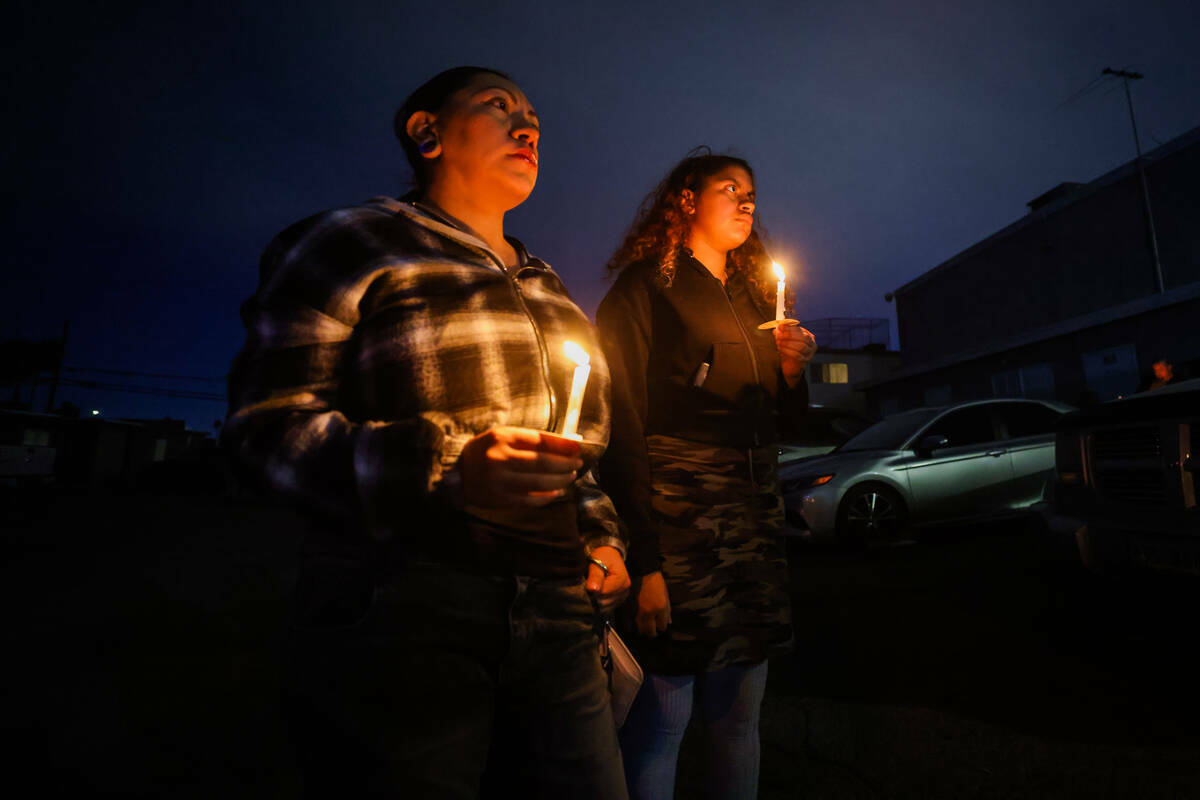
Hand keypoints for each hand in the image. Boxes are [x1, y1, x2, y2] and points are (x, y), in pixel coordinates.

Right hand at [459, 427, 581, 508]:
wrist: (457, 474)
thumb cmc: (486, 451)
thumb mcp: (503, 436)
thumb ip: (531, 439)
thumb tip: (566, 444)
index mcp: (503, 437)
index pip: (540, 440)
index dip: (563, 445)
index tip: (578, 448)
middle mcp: (501, 458)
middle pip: (543, 462)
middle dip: (565, 464)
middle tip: (577, 464)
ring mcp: (500, 481)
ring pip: (540, 483)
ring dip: (560, 480)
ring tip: (570, 477)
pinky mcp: (500, 499)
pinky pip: (531, 500)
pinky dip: (547, 497)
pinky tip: (556, 492)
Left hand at [586, 545, 631, 612]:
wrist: (610, 555)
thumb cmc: (604, 556)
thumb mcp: (597, 561)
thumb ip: (595, 576)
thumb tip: (592, 590)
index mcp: (622, 580)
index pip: (602, 593)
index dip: (592, 588)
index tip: (588, 580)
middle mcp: (625, 590)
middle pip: (603, 601)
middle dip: (594, 595)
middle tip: (590, 583)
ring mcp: (622, 596)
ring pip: (604, 606)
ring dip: (596, 599)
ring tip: (594, 586)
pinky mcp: (618, 600)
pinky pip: (606, 607)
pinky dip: (600, 601)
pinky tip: (598, 592)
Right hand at [632, 571, 670, 636]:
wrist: (640, 570)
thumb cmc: (655, 581)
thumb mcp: (666, 594)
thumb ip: (667, 610)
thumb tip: (668, 622)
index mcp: (660, 608)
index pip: (662, 627)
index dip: (662, 626)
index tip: (660, 624)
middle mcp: (648, 613)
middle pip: (650, 633)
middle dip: (652, 632)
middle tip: (652, 628)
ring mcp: (636, 612)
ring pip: (639, 631)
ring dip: (642, 630)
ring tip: (642, 626)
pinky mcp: (626, 610)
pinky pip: (627, 625)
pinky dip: (630, 627)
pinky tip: (632, 624)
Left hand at [774, 324, 816, 387]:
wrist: (790, 367)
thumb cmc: (789, 351)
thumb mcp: (786, 340)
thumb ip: (783, 333)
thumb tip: (777, 327)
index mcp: (809, 337)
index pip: (801, 330)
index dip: (790, 328)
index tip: (780, 327)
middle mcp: (812, 345)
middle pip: (803, 338)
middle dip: (790, 335)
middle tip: (779, 335)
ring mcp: (810, 354)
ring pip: (801, 346)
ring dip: (788, 343)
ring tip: (778, 342)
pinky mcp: (805, 361)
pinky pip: (797, 355)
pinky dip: (787, 351)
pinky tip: (780, 350)